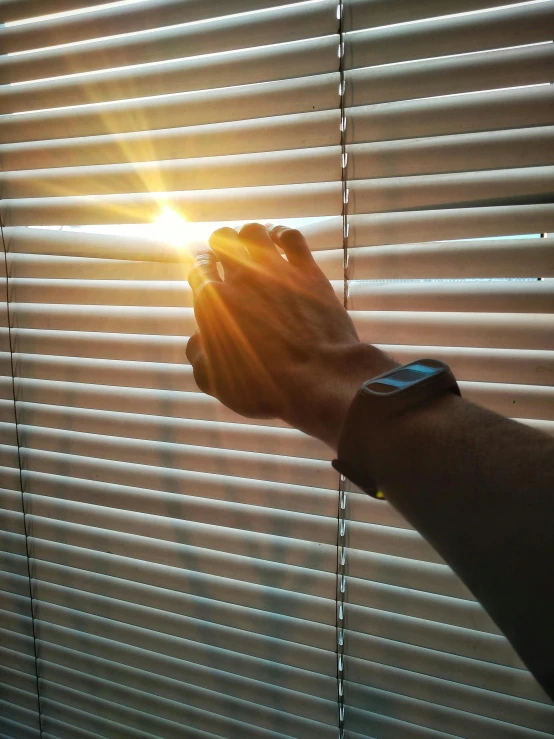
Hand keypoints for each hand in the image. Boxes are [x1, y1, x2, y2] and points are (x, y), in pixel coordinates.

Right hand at [186, 223, 395, 449]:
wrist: (318, 378)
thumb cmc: (264, 387)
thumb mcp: (216, 383)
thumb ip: (198, 357)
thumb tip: (198, 338)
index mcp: (212, 302)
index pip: (199, 268)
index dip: (202, 268)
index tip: (209, 274)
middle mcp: (240, 278)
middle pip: (222, 239)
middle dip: (222, 244)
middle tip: (229, 258)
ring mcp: (275, 270)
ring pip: (253, 231)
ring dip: (250, 236)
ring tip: (254, 247)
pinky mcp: (306, 270)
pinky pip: (290, 236)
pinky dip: (282, 234)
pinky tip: (281, 242)